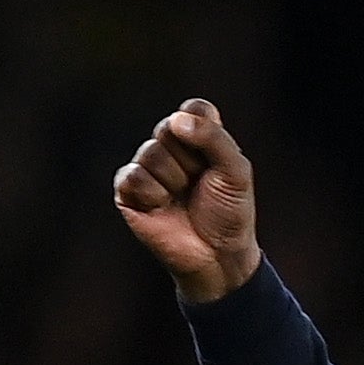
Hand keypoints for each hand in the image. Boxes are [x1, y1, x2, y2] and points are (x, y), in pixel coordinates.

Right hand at [115, 98, 261, 304]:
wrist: (218, 255)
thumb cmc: (229, 212)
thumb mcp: (236, 172)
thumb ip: (214, 138)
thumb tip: (176, 121)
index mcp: (196, 137)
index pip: (194, 109)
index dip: (205, 130)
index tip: (217, 159)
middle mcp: (168, 146)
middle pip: (169, 128)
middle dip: (191, 161)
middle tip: (199, 185)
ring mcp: (146, 167)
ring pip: (151, 153)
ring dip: (174, 181)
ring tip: (182, 198)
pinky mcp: (128, 190)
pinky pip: (133, 175)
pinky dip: (153, 193)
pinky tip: (162, 207)